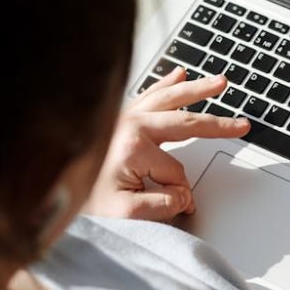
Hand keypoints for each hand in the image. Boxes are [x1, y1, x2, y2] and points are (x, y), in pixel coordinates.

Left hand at [83, 67, 249, 221]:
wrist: (49, 195)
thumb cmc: (80, 203)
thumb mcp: (124, 214)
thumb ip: (161, 206)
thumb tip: (184, 196)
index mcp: (133, 145)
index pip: (177, 171)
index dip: (180, 192)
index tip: (177, 206)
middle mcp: (129, 124)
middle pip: (183, 121)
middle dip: (216, 124)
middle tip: (241, 125)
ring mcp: (123, 117)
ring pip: (169, 98)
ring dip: (197, 90)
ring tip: (220, 82)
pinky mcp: (118, 118)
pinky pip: (149, 94)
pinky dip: (166, 84)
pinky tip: (179, 74)